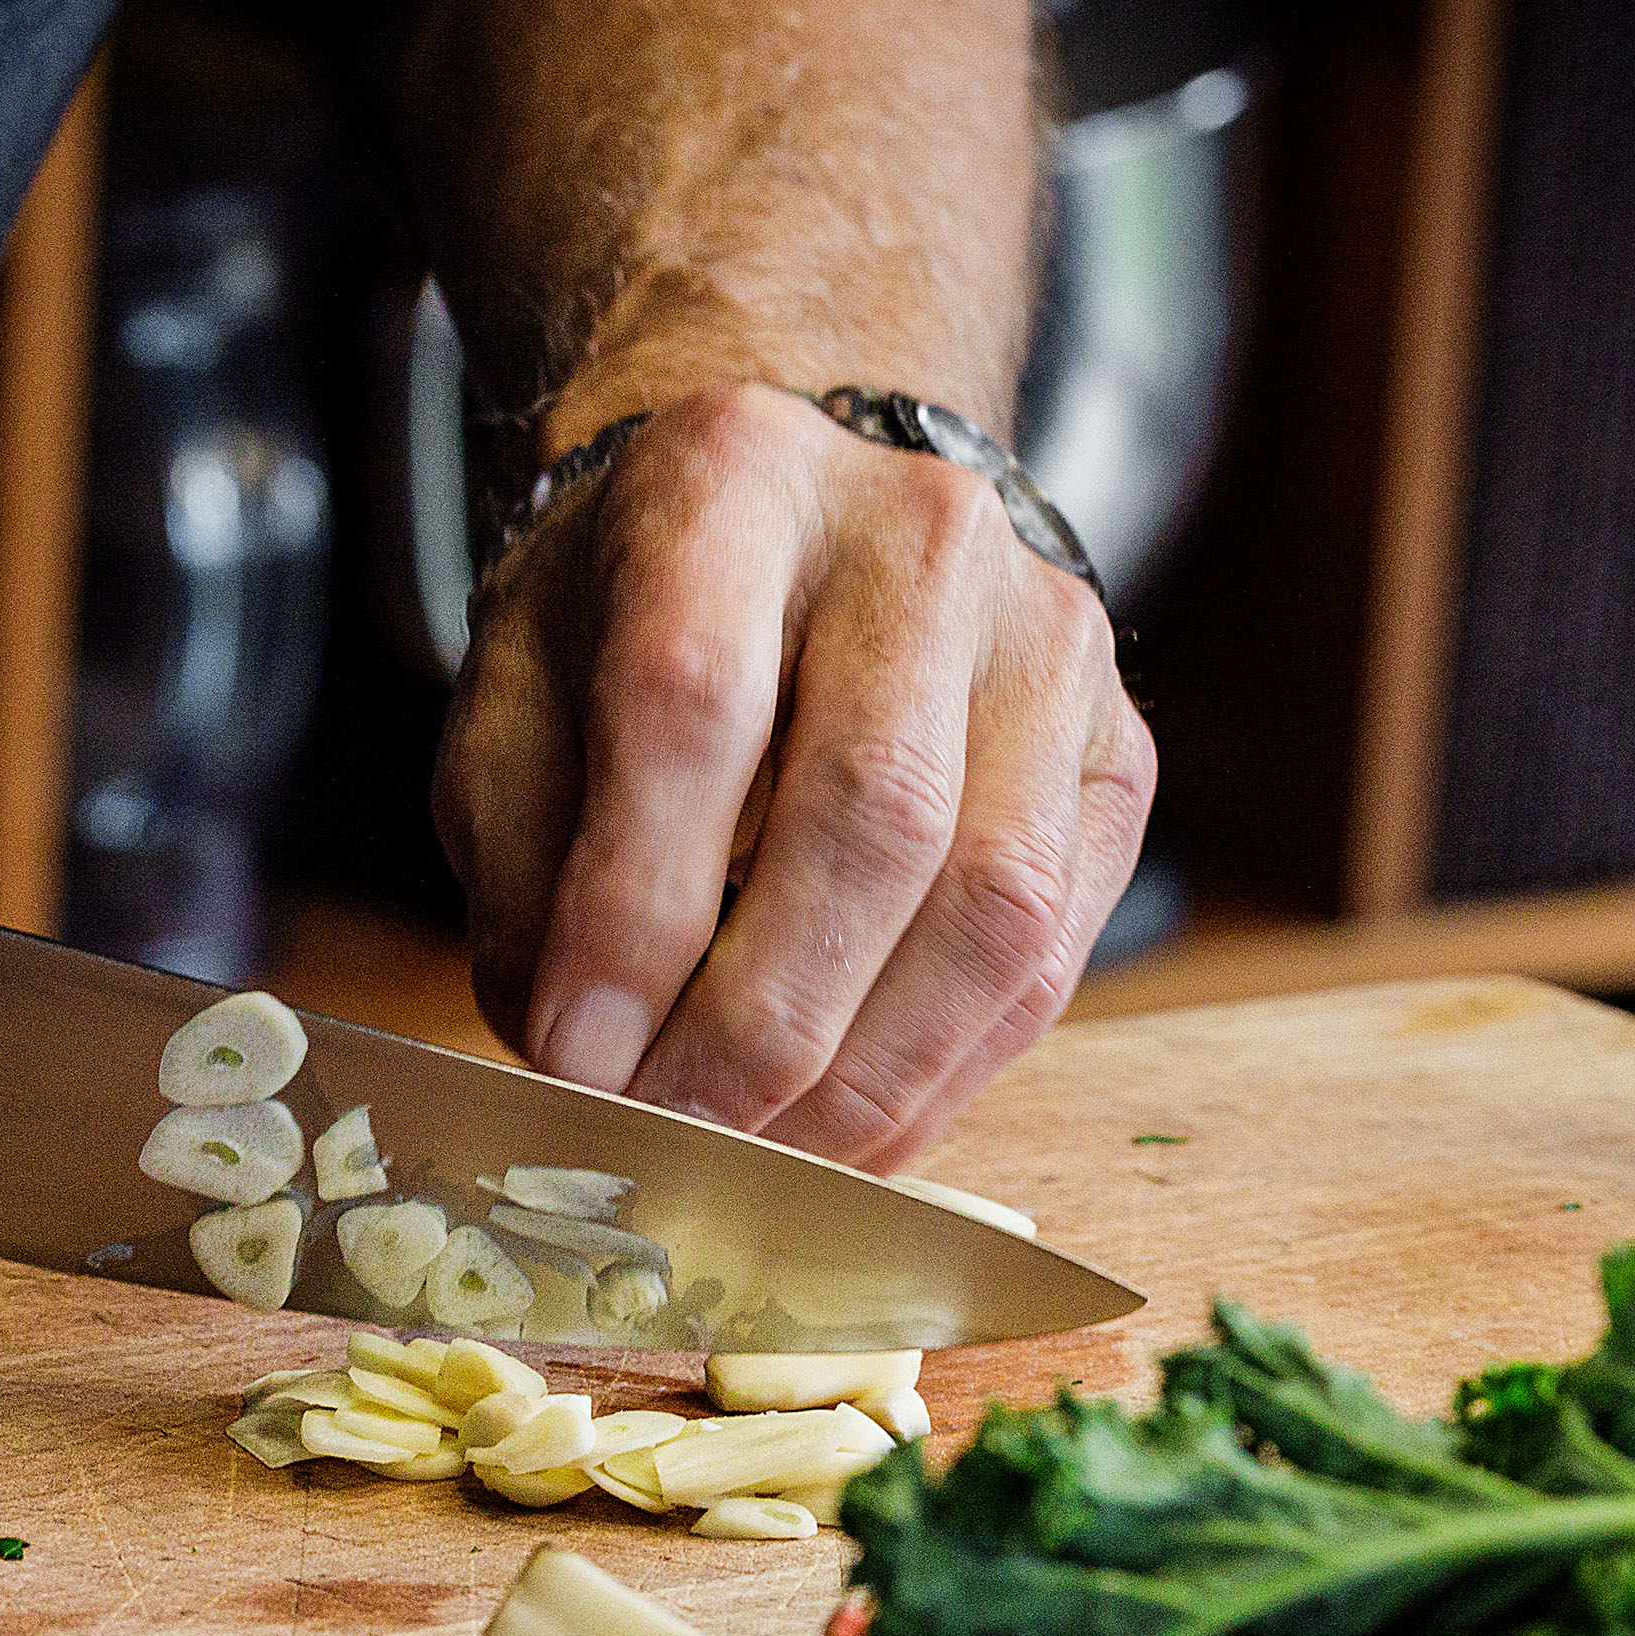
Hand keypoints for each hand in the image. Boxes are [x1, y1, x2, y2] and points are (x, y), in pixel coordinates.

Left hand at [434, 385, 1151, 1166]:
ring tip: (756, 1155)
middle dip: (758, 1021)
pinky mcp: (1118, 753)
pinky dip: (944, 1076)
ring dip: (865, 1075)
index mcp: (734, 480)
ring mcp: (1050, 640)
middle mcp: (922, 536)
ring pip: (992, 904)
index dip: (634, 904)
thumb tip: (583, 1054)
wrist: (794, 533)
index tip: (574, 1050)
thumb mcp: (516, 708)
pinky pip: (1052, 957)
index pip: (694, 702)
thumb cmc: (629, 633)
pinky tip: (849, 1133)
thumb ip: (529, 866)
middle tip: (667, 1133)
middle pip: (872, 811)